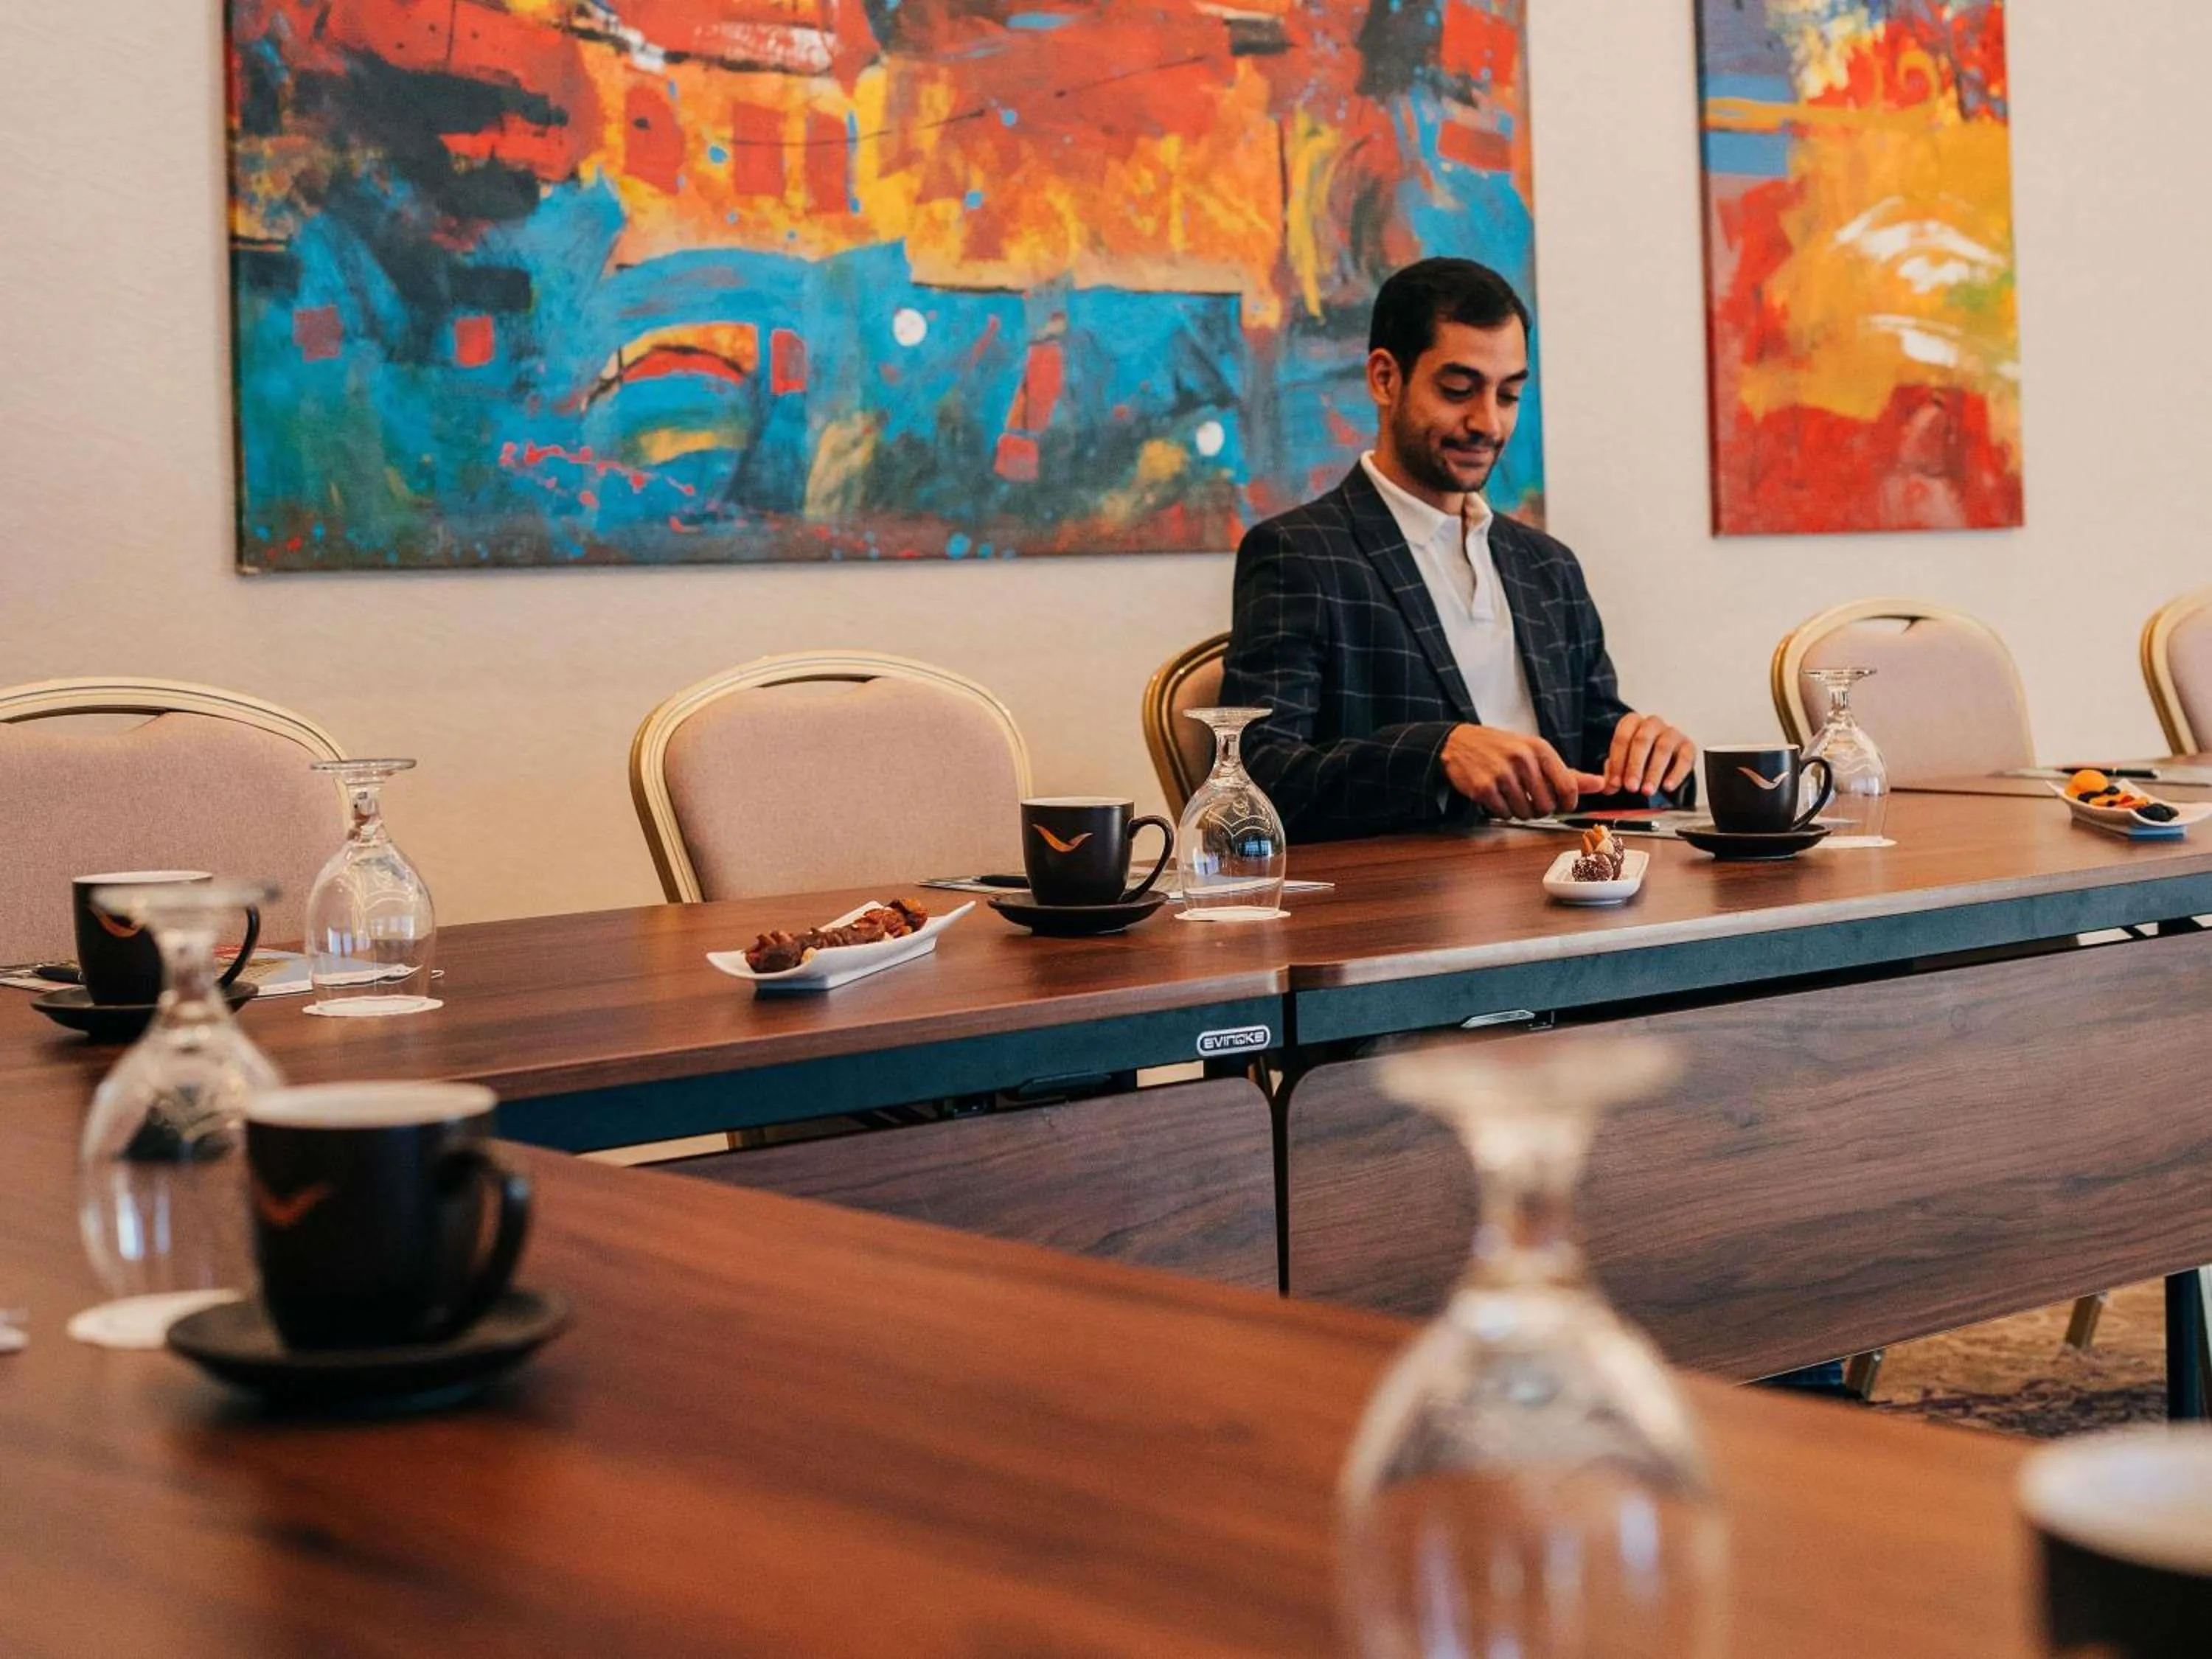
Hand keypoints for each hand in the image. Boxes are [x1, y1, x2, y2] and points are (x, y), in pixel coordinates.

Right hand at [1441, 725, 1607, 818]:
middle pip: (1547, 805)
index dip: (1568, 803)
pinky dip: (1503, 811)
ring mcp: (1501, 774)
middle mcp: (1522, 759)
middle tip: (1531, 798)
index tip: (1563, 805)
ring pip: (1526, 812)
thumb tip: (1600, 784)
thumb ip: (1568, 773)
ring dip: (1521, 811)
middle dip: (1541, 808)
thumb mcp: (1535, 753)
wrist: (1458, 743)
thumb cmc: (1501, 748)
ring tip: (1512, 796)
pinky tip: (1498, 798)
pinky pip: (1505, 814)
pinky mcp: (1484, 788)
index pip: (1567, 786)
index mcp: (1539, 748)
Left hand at [1603, 713, 1696, 795]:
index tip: (1615, 783)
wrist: (1664, 760)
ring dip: (1654, 772)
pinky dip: (1676, 774)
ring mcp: (1671, 733)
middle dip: (1635, 766)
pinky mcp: (1688, 746)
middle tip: (1631, 788)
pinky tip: (1668, 787)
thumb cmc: (1638, 759)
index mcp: (1632, 723)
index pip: (1622, 738)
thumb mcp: (1622, 764)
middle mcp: (1652, 724)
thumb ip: (1613, 774)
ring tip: (1647, 791)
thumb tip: (1609, 786)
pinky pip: (1684, 758)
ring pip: (1663, 748)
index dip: (1617, 762)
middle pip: (1642, 741)